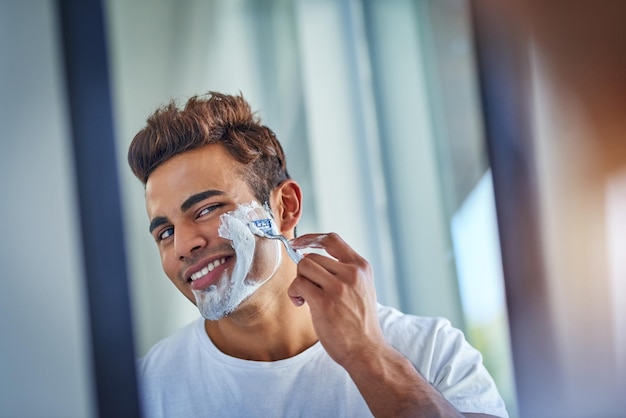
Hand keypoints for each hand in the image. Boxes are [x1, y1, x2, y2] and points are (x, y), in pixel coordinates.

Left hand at [288, 233, 385, 367]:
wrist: (367, 350)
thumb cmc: (360, 323)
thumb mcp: (361, 288)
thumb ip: (342, 271)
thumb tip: (308, 258)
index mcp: (361, 267)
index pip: (332, 239)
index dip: (311, 238)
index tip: (298, 244)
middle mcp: (352, 273)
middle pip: (313, 256)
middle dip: (304, 272)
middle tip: (307, 289)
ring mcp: (339, 287)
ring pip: (304, 267)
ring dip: (298, 282)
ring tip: (304, 297)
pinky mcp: (325, 302)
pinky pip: (298, 284)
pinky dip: (294, 293)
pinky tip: (300, 303)